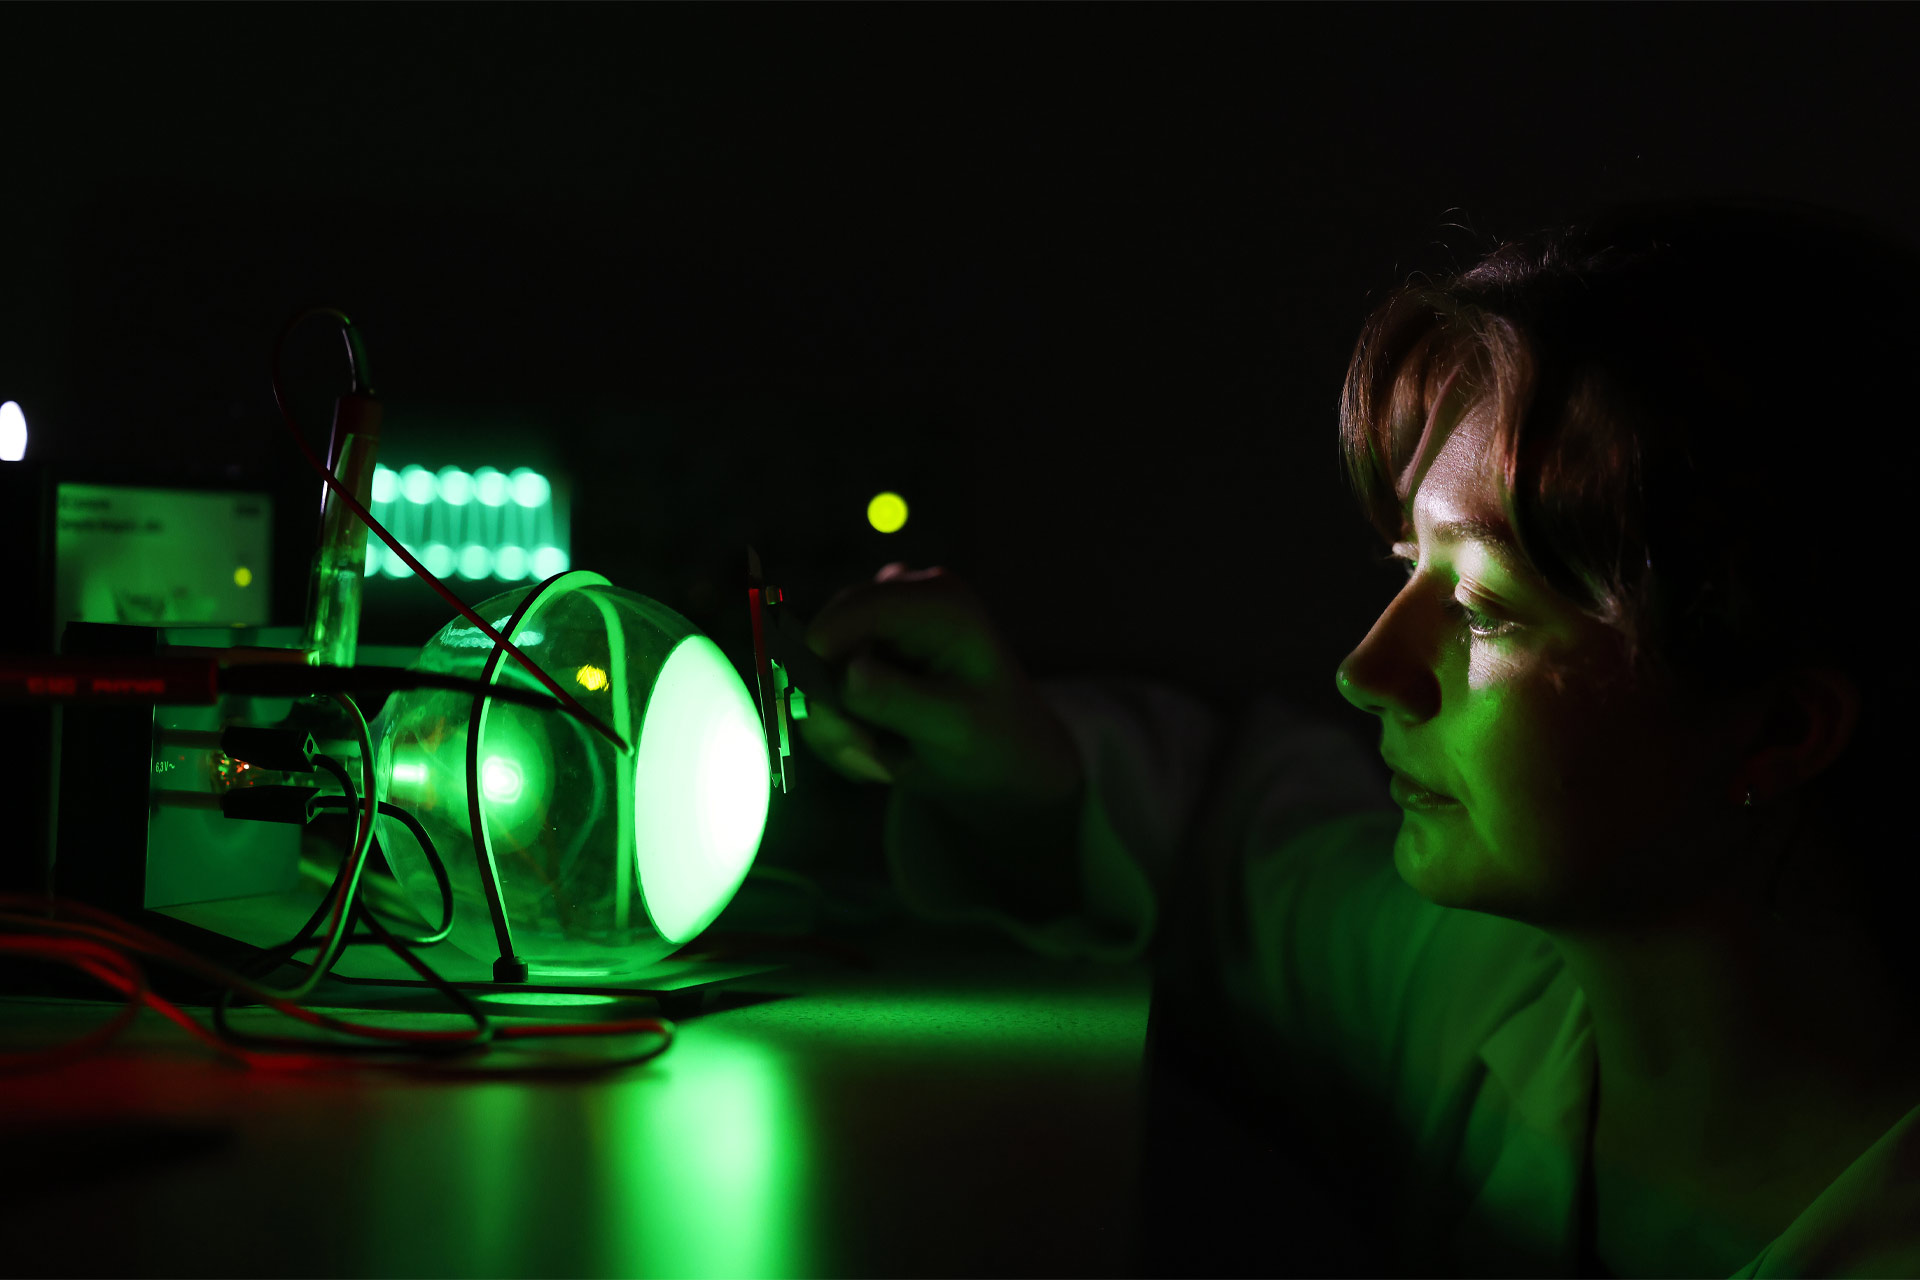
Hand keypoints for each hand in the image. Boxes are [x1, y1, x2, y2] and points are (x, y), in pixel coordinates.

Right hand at [795, 563, 1084, 825]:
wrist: (1001, 760)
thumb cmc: (993, 741)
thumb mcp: (953, 728)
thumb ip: (899, 700)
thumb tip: (849, 674)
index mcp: (941, 603)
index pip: (861, 607)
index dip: (824, 648)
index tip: (813, 706)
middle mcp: (906, 597)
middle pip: (828, 634)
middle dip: (832, 701)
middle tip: (862, 754)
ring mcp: (881, 622)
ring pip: (817, 667)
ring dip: (836, 721)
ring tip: (877, 759)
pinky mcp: (864, 648)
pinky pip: (822, 686)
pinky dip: (838, 723)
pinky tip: (873, 747)